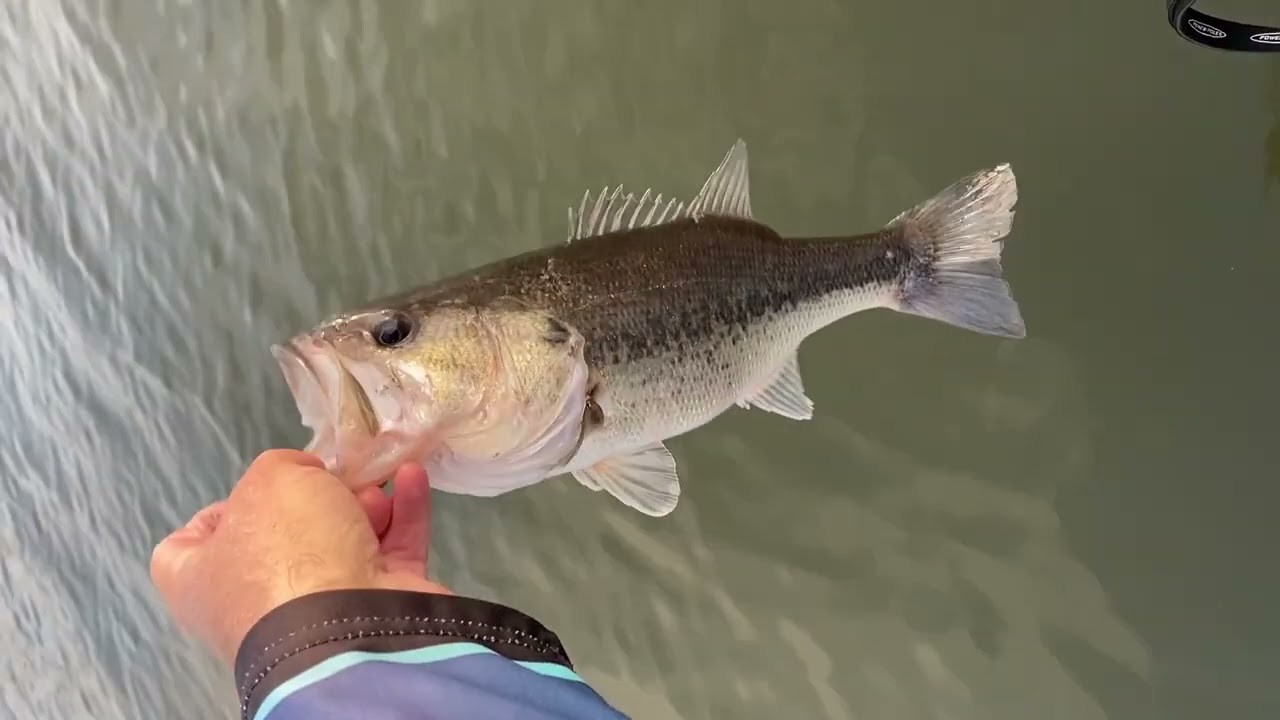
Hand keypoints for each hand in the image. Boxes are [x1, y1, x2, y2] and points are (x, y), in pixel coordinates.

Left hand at [150, 449, 451, 663]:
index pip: (186, 547)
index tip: (249, 490)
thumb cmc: (288, 554)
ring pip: (342, 541)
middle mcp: (256, 601)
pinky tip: (412, 480)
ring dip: (364, 501)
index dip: (216, 512)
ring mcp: (318, 608)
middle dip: (315, 498)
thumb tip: (308, 479)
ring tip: (379, 478)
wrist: (352, 625)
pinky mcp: (373, 607)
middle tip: (335, 475)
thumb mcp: (271, 479)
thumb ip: (284, 465)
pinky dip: (402, 514)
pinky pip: (389, 552)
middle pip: (283, 535)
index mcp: (204, 581)